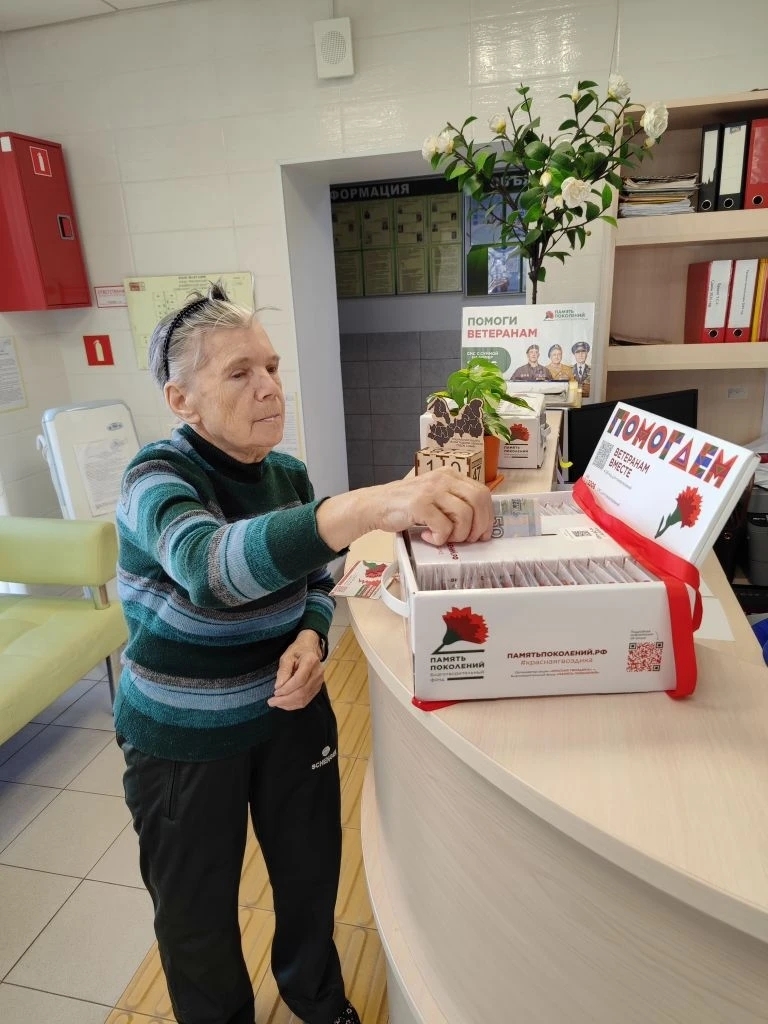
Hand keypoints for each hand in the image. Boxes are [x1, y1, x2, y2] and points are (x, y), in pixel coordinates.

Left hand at [267, 630, 324, 710]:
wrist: (310, 649)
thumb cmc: (297, 651)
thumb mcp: (287, 656)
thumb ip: (283, 671)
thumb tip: (279, 686)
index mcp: (311, 661)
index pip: (299, 680)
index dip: (286, 689)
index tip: (275, 692)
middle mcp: (317, 673)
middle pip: (302, 692)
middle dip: (285, 699)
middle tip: (271, 702)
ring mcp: (319, 682)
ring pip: (304, 698)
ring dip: (288, 704)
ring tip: (276, 703)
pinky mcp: (317, 688)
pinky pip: (306, 700)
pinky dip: (294, 704)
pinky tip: (284, 703)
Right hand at [316, 467, 493, 551]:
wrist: (375, 505)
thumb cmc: (406, 504)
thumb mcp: (434, 495)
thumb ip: (454, 501)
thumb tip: (479, 523)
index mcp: (450, 475)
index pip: (483, 493)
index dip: (487, 516)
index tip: (482, 533)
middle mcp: (443, 479)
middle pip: (479, 501)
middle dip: (479, 526)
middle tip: (467, 540)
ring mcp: (431, 491)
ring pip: (464, 516)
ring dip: (458, 535)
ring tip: (443, 538)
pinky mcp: (419, 505)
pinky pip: (443, 527)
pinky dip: (439, 538)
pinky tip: (428, 537)